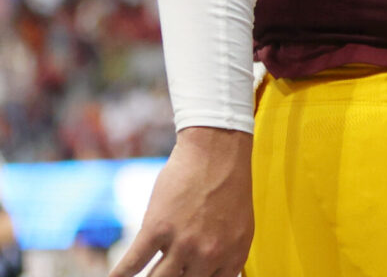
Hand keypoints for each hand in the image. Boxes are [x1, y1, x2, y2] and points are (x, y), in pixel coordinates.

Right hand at [109, 127, 253, 276]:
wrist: (216, 150)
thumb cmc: (228, 187)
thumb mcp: (240, 227)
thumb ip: (226, 256)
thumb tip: (213, 276)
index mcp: (233, 256)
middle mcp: (209, 255)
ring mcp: (183, 243)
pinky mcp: (157, 229)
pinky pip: (131, 265)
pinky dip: (118, 275)